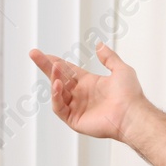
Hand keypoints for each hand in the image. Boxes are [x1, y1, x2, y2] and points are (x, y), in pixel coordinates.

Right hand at [28, 41, 145, 141]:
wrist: (131, 114)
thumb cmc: (130, 95)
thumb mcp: (121, 69)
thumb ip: (109, 57)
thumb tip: (99, 45)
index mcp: (89, 83)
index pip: (68, 70)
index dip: (56, 62)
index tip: (45, 54)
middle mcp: (81, 95)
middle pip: (58, 78)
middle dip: (46, 66)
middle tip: (34, 54)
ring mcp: (77, 108)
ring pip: (57, 92)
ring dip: (54, 79)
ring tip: (54, 68)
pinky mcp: (74, 120)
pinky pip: (59, 108)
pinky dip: (56, 97)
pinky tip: (57, 85)